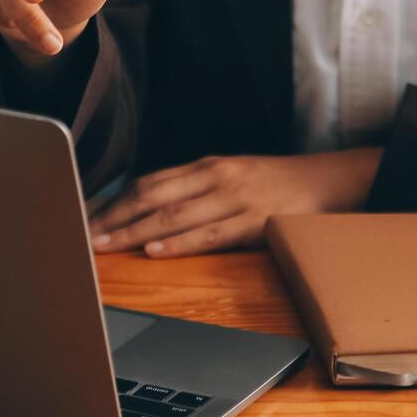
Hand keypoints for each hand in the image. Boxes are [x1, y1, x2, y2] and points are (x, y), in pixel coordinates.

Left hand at [89, 149, 383, 257]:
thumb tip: (154, 209)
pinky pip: (210, 235)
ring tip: (104, 246)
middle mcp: (217, 177)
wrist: (335, 181)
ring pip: (174, 216)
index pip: (150, 183)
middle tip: (82, 235)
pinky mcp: (256, 222)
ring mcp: (236, 199)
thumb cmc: (280, 185)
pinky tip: (154, 250)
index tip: (86, 217)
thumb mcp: (235, 178)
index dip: (115, 201)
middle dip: (113, 218)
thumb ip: (198, 190)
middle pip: (153, 197)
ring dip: (133, 233)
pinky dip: (179, 243)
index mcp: (209, 166)